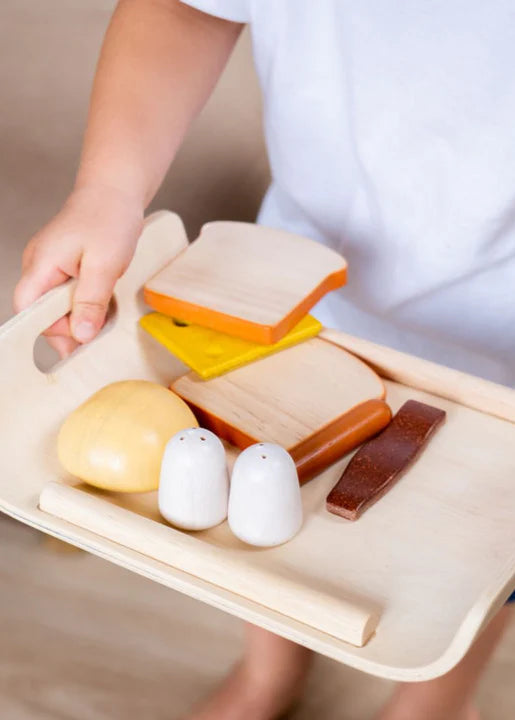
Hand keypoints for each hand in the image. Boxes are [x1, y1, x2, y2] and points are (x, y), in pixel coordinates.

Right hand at [13, 185, 143, 357]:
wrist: (115, 190)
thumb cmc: (108, 218)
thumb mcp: (105, 264)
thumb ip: (91, 301)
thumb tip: (82, 335)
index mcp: (40, 265)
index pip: (29, 311)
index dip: (51, 330)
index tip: (79, 340)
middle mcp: (39, 268)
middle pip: (44, 314)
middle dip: (72, 326)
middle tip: (102, 328)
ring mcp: (50, 267)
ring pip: (58, 307)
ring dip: (82, 315)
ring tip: (107, 310)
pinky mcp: (63, 267)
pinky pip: (68, 296)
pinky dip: (86, 303)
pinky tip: (105, 300)